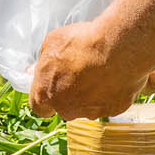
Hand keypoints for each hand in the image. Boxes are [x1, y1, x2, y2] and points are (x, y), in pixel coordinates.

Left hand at [29, 20, 151, 119]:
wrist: (117, 48)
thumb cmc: (83, 42)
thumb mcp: (52, 42)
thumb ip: (44, 61)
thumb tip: (38, 68)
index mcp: (45, 94)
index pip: (39, 107)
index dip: (47, 95)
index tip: (53, 85)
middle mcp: (67, 109)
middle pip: (65, 106)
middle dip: (71, 92)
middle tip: (80, 71)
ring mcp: (91, 112)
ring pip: (88, 106)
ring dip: (91, 92)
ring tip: (100, 69)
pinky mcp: (114, 110)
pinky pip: (109, 102)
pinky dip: (111, 91)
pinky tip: (114, 73)